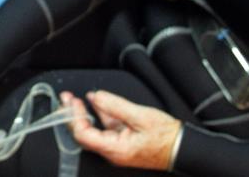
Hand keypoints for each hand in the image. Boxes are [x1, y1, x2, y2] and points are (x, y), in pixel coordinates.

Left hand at [63, 89, 182, 170]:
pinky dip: (99, 113)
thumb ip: (116, 106)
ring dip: (84, 113)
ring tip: (74, 99)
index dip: (75, 118)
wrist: (182, 147)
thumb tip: (96, 97)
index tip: (72, 103)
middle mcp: (112, 150)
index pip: (84, 136)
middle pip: (84, 134)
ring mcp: (117, 146)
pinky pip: (106, 127)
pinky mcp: (123, 140)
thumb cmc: (166, 138)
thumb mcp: (141, 116)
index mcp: (115, 149)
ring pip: (94, 129)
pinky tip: (95, 101)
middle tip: (66, 99)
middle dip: (73, 115)